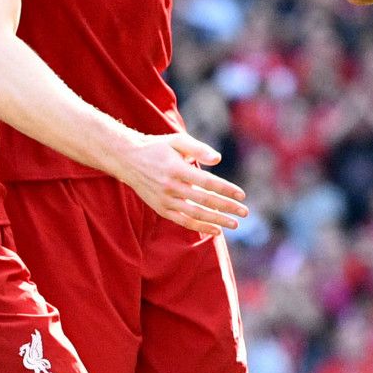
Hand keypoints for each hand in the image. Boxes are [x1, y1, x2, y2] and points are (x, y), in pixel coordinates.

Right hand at [115, 132, 249, 237]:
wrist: (127, 160)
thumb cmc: (157, 147)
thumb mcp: (176, 141)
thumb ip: (198, 149)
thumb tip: (218, 159)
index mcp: (176, 168)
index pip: (207, 182)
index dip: (226, 190)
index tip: (242, 195)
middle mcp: (170, 186)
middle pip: (204, 200)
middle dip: (226, 208)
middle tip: (244, 213)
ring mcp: (164, 200)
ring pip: (195, 214)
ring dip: (216, 221)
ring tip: (234, 224)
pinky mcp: (160, 209)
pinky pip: (183, 221)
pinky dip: (200, 227)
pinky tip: (215, 230)